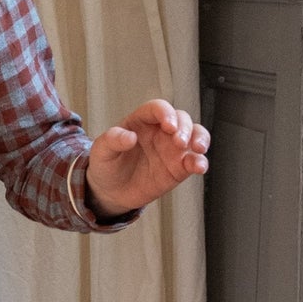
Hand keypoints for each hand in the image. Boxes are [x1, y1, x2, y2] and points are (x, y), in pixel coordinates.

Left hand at [85, 98, 209, 217]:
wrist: (110, 192)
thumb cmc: (106, 165)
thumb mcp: (101, 151)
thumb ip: (112, 140)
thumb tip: (129, 136)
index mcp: (141, 122)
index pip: (158, 109)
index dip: (166, 113)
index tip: (168, 125)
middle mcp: (160, 132)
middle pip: (181, 119)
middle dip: (185, 127)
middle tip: (179, 141)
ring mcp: (172, 149)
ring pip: (195, 135)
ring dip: (200, 139)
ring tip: (197, 148)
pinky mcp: (179, 167)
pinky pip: (195, 160)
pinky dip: (201, 162)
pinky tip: (199, 166)